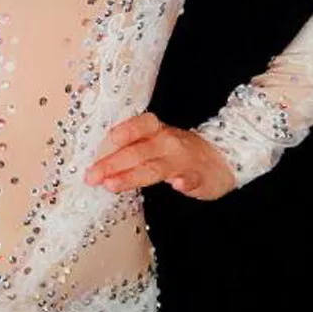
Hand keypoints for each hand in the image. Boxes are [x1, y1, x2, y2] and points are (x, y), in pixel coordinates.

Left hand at [84, 112, 236, 200]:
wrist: (221, 158)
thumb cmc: (178, 151)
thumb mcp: (156, 142)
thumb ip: (131, 148)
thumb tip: (98, 160)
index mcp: (156, 131)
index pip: (138, 126)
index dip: (122, 132)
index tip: (104, 141)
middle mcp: (167, 142)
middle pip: (138, 151)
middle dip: (112, 163)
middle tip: (91, 175)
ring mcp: (183, 161)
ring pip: (155, 168)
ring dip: (132, 176)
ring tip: (112, 184)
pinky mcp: (198, 178)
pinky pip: (191, 179)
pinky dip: (184, 182)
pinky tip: (178, 185)